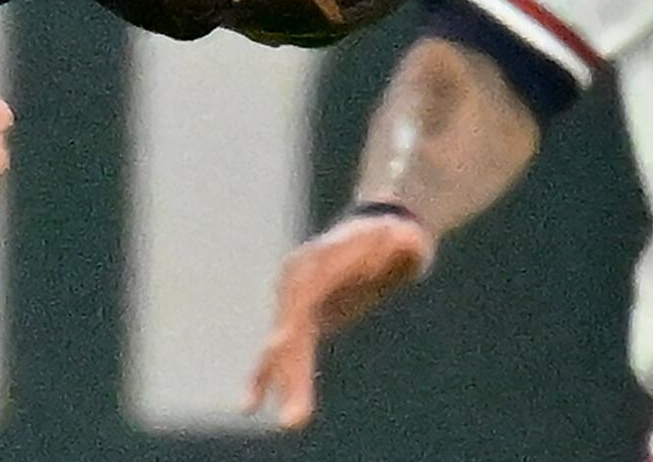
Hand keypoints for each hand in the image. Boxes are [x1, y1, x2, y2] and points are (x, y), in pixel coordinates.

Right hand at [246, 208, 437, 429]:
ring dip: (282, 382)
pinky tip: (248, 404)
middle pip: (291, 327)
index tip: (283, 342)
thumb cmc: (394, 238)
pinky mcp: (298, 320)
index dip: (294, 318)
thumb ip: (403, 244)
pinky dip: (263, 376)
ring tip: (289, 421)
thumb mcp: (404, 239)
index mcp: (318, 259)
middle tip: (294, 412)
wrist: (380, 229)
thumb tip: (404, 240)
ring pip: (283, 346)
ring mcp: (294, 300)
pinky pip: (279, 352)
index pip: (306, 291)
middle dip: (290, 368)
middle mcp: (296, 279)